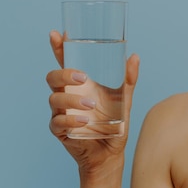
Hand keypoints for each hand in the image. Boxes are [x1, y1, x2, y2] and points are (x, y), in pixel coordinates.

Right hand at [46, 30, 139, 174]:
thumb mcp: (124, 100)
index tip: (57, 34)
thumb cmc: (114, 123)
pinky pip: (57, 122)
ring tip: (91, 106)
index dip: (58, 48)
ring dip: (71, 100)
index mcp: (79, 85)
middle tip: (83, 77)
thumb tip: (134, 56)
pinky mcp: (60, 131)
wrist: (111, 153)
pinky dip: (69, 119)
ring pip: (54, 99)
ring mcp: (61, 113)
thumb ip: (128, 80)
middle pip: (52, 77)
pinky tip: (83, 121)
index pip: (64, 62)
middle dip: (64, 74)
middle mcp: (67, 95)